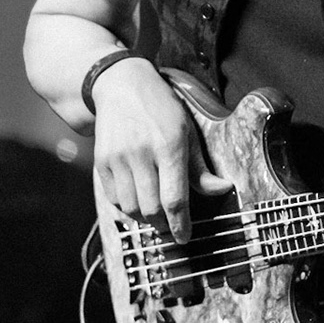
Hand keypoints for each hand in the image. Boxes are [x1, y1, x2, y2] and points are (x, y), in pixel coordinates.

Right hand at [89, 59, 227, 242]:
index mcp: (169, 146)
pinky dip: (127, 206)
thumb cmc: (161, 109)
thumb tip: (221, 190)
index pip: (174, 198)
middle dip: (164, 224)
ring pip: (131, 209)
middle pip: (151, 209)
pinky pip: (115, 199)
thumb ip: (200, 167)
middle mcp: (142, 154)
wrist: (121, 86)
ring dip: (145, 217)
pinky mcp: (102, 162)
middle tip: (171, 224)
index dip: (180, 224)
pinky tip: (137, 197)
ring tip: (155, 211)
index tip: (185, 237)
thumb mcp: (187, 131)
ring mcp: (118, 159)